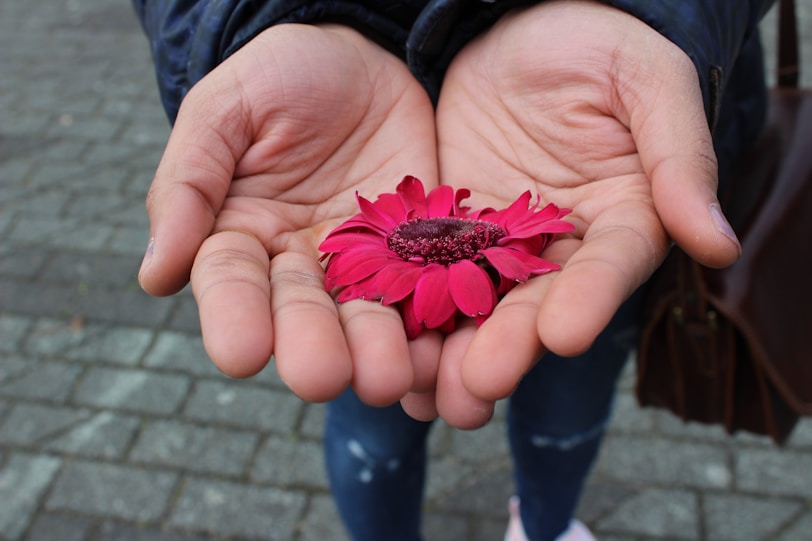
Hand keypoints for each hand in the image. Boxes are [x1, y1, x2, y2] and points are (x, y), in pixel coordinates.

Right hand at [138, 24, 439, 405]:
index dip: (234, 318)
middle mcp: (298, 266)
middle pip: (302, 316)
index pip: (230, 285)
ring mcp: (363, 266)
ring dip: (375, 353)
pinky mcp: (419, 257)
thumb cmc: (282, 75)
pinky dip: (432, 333)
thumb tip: (155, 275)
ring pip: (365, 319)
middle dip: (311, 347)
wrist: (364, 60)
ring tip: (387, 378)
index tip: (242, 353)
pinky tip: (439, 361)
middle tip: (322, 375)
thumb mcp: (226, 110)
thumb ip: (189, 182)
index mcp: (240, 236)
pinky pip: (427, 297)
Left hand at [411, 1, 741, 426]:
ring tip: (433, 394)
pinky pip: (430, 275)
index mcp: (622, 217)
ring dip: (458, 351)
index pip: (610, 266)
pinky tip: (391, 347)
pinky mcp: (447, 233)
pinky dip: (413, 313)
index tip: (564, 334)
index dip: (591, 299)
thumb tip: (718, 246)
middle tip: (481, 384)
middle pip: (540, 303)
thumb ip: (678, 156)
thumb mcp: (645, 81)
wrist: (517, 25)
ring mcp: (500, 244)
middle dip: (512, 345)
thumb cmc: (594, 42)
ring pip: (482, 305)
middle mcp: (562, 246)